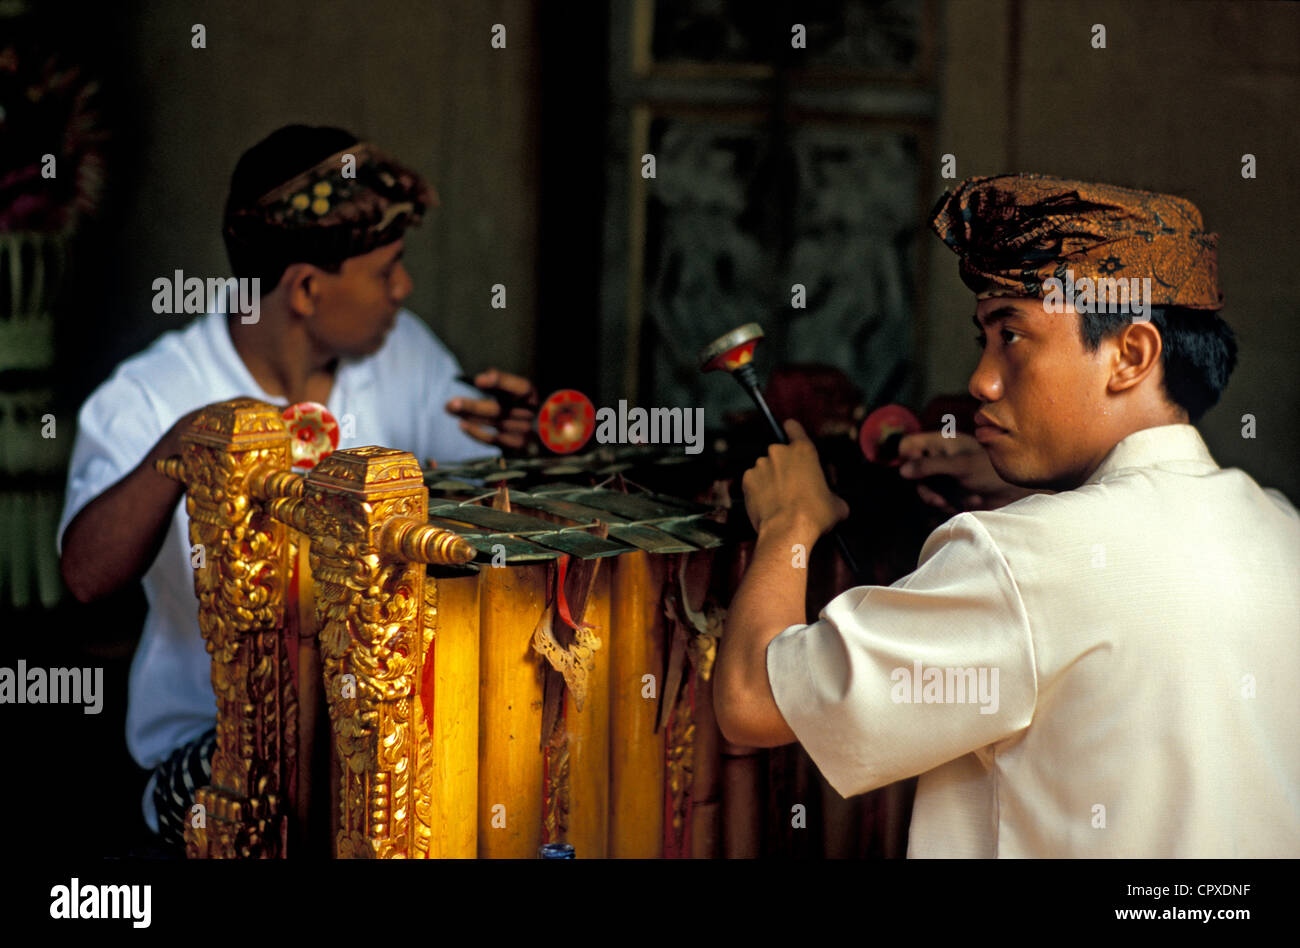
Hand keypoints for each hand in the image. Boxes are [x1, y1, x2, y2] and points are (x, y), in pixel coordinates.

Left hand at [445, 368, 538, 450]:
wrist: (532, 428)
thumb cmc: (514, 402)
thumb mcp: (510, 389)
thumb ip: (499, 382)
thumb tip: (483, 379)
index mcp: (529, 394)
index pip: (519, 387)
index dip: (500, 382)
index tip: (478, 381)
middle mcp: (529, 413)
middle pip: (499, 410)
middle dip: (473, 406)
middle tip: (452, 403)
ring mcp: (523, 430)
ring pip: (493, 423)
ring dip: (470, 417)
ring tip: (450, 409)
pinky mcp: (516, 444)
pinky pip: (493, 439)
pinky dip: (476, 432)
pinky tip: (462, 424)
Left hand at [741, 419, 849, 538]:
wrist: (787, 531)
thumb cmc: (813, 516)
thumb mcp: (837, 504)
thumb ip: (833, 494)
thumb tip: (835, 503)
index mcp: (804, 451)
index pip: (793, 427)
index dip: (792, 430)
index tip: (790, 431)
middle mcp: (779, 452)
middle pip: (779, 453)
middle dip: (783, 467)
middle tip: (792, 487)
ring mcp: (761, 465)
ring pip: (765, 469)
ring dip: (770, 479)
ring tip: (779, 500)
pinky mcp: (747, 480)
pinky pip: (753, 482)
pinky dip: (758, 490)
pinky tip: (768, 504)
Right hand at [897, 431, 1040, 513]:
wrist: (1020, 492)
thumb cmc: (994, 471)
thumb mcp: (961, 466)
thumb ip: (930, 466)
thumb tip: (902, 470)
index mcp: (943, 442)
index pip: (910, 445)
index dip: (908, 459)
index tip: (915, 473)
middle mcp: (942, 458)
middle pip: (914, 472)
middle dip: (926, 489)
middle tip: (939, 500)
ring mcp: (947, 476)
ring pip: (926, 489)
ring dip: (940, 500)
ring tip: (960, 502)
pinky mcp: (953, 493)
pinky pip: (938, 502)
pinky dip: (950, 506)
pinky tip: (970, 504)